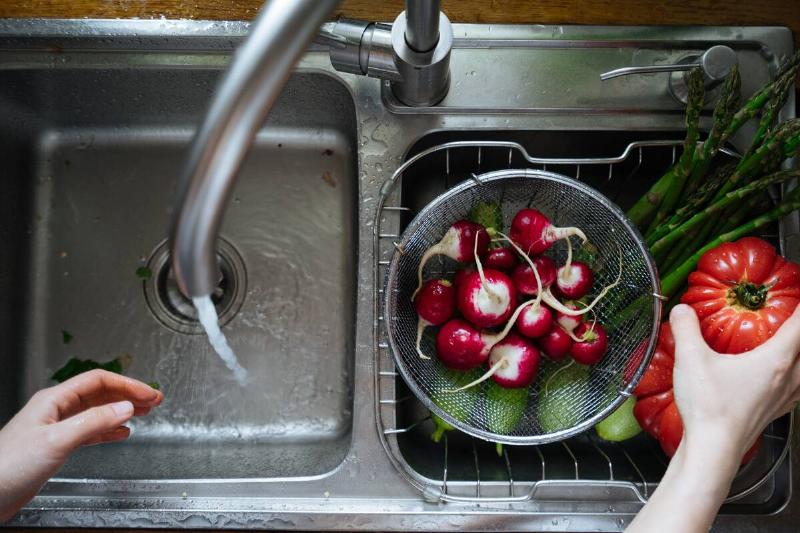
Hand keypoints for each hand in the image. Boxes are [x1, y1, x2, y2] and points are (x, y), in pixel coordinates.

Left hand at [0, 370, 162, 521]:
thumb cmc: (8, 465)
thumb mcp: (57, 440)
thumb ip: (93, 422)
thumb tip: (125, 407)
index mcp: (54, 400)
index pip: (99, 381)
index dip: (128, 385)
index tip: (149, 393)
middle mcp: (56, 410)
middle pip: (100, 393)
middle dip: (129, 394)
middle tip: (154, 399)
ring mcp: (56, 427)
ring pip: (97, 411)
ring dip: (122, 410)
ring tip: (144, 412)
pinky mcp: (56, 445)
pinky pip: (90, 430)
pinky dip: (109, 430)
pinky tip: (120, 434)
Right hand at [670, 303, 799, 464]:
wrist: (713, 448)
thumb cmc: (709, 407)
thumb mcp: (691, 359)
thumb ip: (686, 328)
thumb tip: (683, 310)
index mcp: (776, 360)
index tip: (796, 293)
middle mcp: (789, 378)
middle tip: (791, 317)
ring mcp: (786, 396)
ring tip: (789, 345)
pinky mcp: (777, 410)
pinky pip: (798, 387)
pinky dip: (796, 375)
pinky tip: (783, 376)